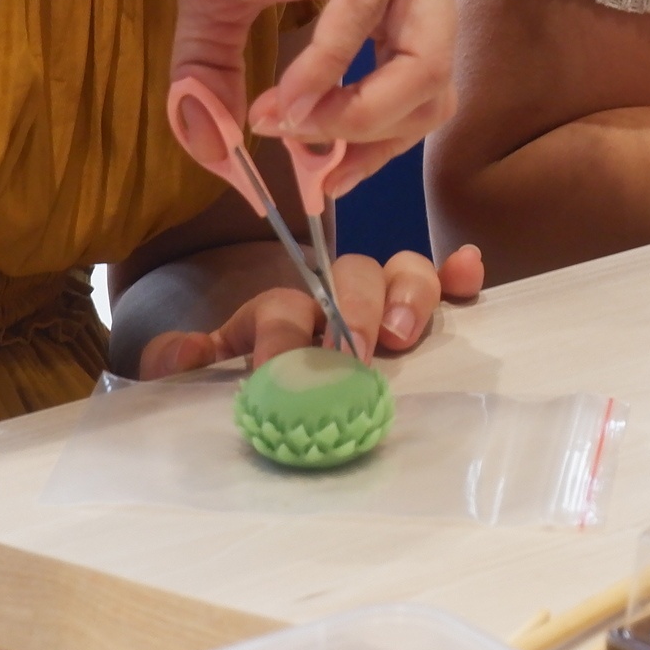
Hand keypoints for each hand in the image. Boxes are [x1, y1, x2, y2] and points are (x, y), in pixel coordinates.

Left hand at [127, 245, 486, 376]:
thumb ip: (181, 361)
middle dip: (351, 311)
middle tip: (353, 354)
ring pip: (403, 271)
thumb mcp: (200, 373)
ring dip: (407, 294)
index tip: (276, 373)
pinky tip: (468, 271)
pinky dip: (458, 274)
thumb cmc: (243, 377)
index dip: (279, 338)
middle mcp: (336, 297)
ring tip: (402, 333)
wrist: (272, 375)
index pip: (281, 308)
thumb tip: (183, 356)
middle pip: (350, 276)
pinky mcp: (419, 315)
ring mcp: (383, 302)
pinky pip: (447, 285)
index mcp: (281, 310)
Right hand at [161, 0, 457, 193]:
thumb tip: (212, 151)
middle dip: (366, 145)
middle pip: (433, 94)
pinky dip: (327, 65)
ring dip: (352, 117)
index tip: (313, 185)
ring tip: (284, 129)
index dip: (369, 149)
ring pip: (423, 66)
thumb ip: (220, 77)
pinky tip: (283, 96)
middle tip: (304, 167)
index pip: (419, 95)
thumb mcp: (222, 5)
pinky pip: (369, 9)